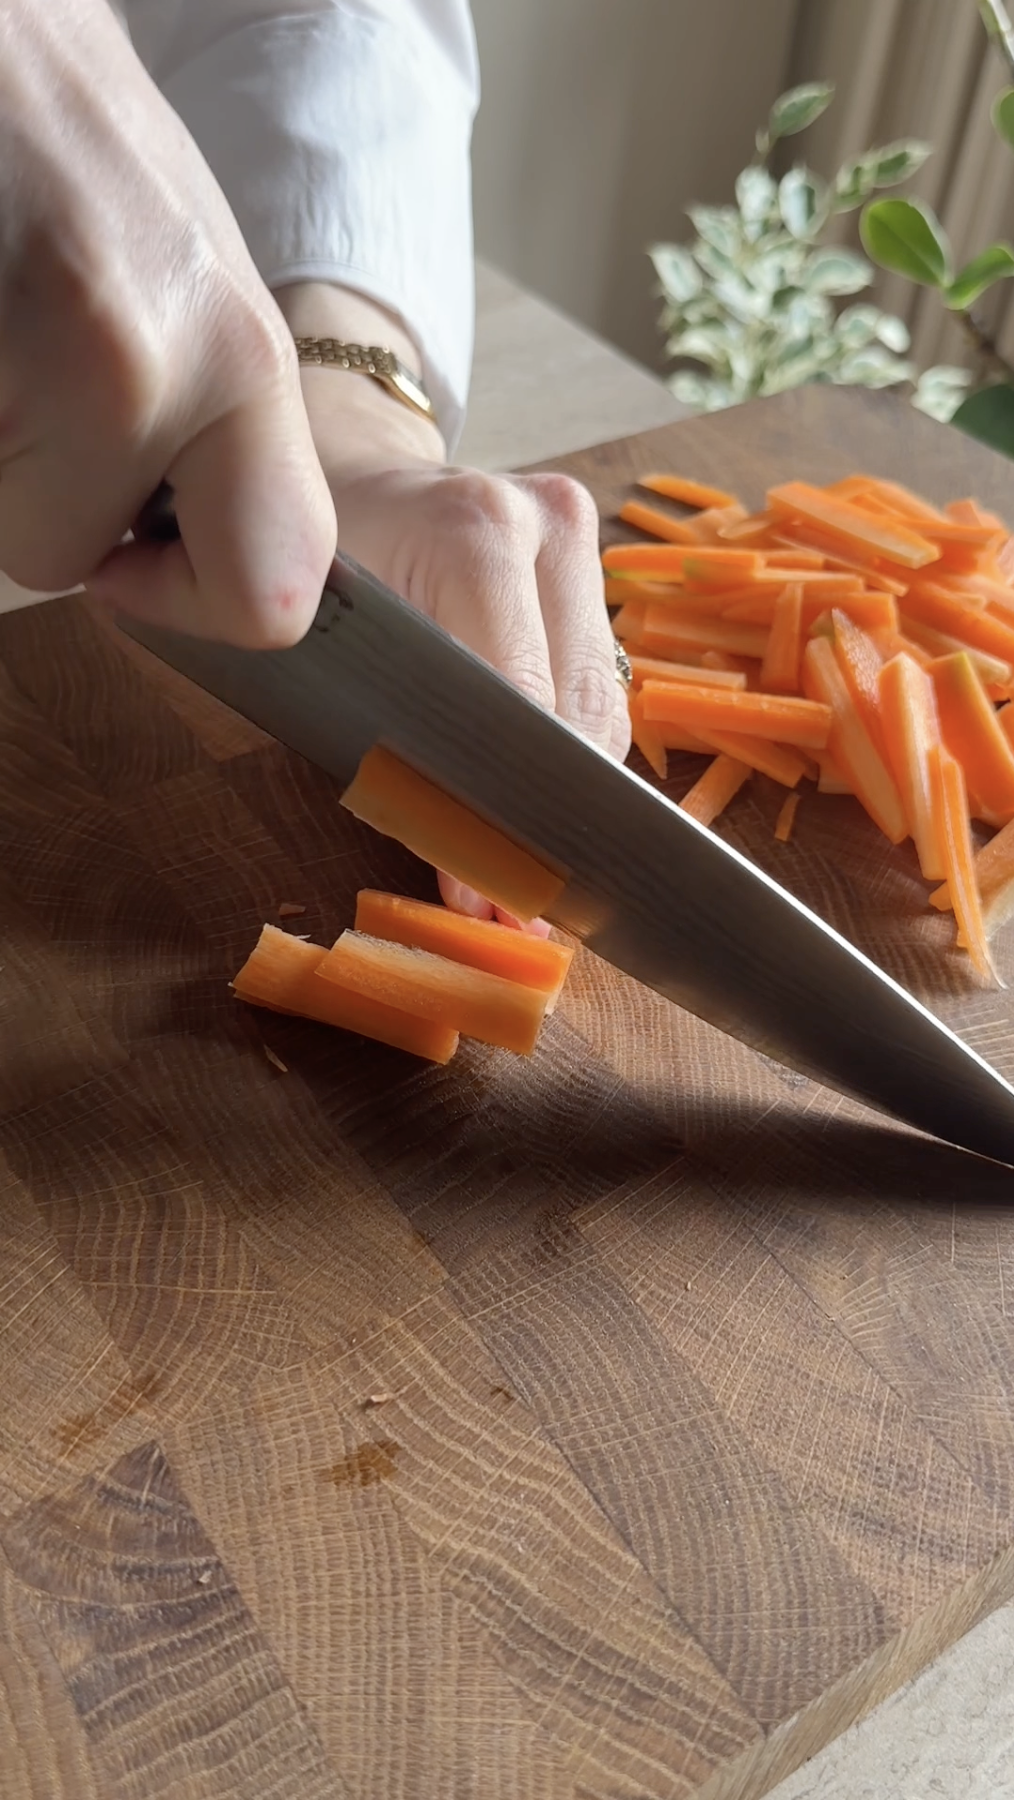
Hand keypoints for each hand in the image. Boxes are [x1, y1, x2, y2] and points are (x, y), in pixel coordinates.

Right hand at [0, 0, 334, 642]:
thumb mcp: (201, 287)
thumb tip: (213, 563)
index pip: (271, 596)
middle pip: (66, 560)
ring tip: (6, 320)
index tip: (142, 547)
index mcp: (240, 361)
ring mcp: (25, 354)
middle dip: (48, 516)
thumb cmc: (75, 140)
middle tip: (41, 407)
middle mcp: (142, 365)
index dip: (193, 597)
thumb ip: (222, 435)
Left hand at [276, 286, 630, 926]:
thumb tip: (474, 894)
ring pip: (599, 706)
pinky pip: (596, 677)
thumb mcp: (307, 655)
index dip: (506, 819)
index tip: (491, 902)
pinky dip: (565, 746)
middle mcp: (542, 521)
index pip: (521, 713)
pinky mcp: (587, 547)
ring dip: (561, 793)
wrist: (330, 453)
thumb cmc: (301, 560)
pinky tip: (532, 796)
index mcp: (471, 536)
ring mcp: (575, 527)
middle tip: (511, 908)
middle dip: (541, 822)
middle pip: (574, 717)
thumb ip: (386, 764)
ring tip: (523, 868)